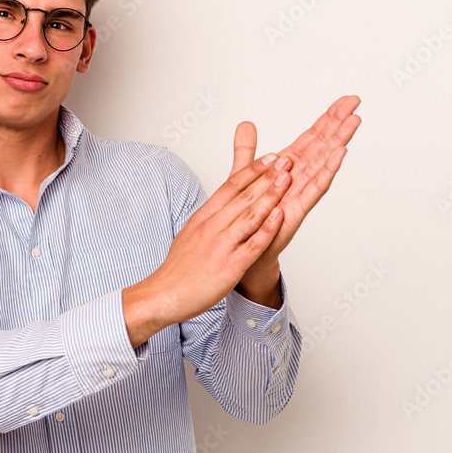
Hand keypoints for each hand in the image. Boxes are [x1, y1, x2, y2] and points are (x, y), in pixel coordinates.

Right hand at [134, 153, 292, 330]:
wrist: (164, 294)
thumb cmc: (178, 269)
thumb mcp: (190, 232)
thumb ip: (208, 216)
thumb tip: (220, 204)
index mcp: (203, 217)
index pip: (230, 186)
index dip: (252, 170)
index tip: (270, 158)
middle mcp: (212, 226)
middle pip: (243, 196)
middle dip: (267, 176)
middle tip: (286, 160)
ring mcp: (221, 245)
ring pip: (249, 215)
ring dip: (270, 195)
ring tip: (287, 179)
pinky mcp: (229, 266)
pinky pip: (252, 244)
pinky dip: (267, 229)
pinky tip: (280, 217)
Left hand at [233, 95, 361, 288]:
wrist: (246, 253)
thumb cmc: (249, 217)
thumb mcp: (243, 177)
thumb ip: (246, 151)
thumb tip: (246, 124)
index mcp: (288, 168)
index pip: (311, 139)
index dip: (327, 119)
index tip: (344, 101)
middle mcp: (299, 179)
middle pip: (322, 147)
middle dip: (338, 124)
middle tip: (356, 103)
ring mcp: (300, 194)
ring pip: (322, 163)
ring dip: (338, 143)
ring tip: (353, 123)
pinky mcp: (297, 210)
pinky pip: (314, 188)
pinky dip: (326, 171)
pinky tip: (339, 155)